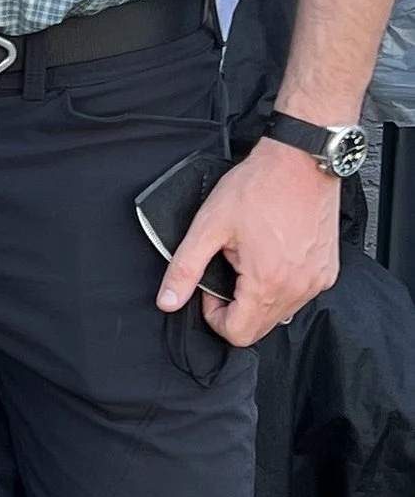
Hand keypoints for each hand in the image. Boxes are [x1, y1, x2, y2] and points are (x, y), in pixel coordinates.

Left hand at [156, 135, 341, 346]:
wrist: (301, 162)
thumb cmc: (258, 188)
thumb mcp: (208, 226)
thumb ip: (185, 269)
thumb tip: (167, 301)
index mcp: (268, 282)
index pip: (239, 333)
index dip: (214, 317)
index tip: (208, 289)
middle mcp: (300, 288)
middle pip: (260, 327)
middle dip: (234, 308)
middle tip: (226, 270)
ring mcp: (318, 281)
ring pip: (280, 313)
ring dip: (257, 297)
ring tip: (247, 259)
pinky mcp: (328, 271)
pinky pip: (299, 295)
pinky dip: (279, 286)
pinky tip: (269, 256)